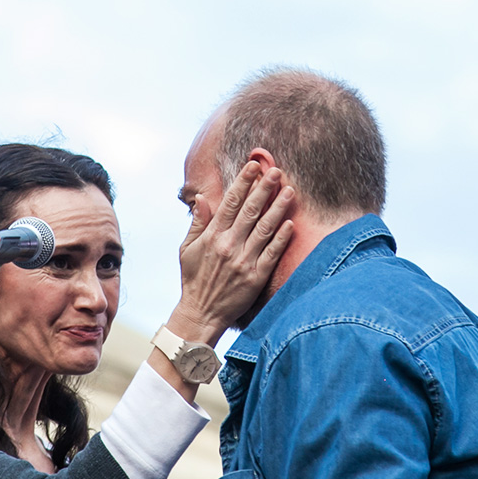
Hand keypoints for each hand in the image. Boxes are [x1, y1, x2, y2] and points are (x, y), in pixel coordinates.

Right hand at [168, 161, 293, 343]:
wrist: (201, 312)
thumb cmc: (193, 279)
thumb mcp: (186, 249)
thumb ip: (197, 223)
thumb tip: (203, 198)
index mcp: (212, 236)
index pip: (230, 203)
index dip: (243, 182)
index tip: (253, 166)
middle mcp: (228, 245)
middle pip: (250, 211)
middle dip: (263, 188)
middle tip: (276, 171)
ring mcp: (244, 261)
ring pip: (264, 228)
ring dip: (278, 208)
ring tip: (289, 190)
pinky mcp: (256, 276)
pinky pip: (272, 253)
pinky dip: (281, 237)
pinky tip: (290, 222)